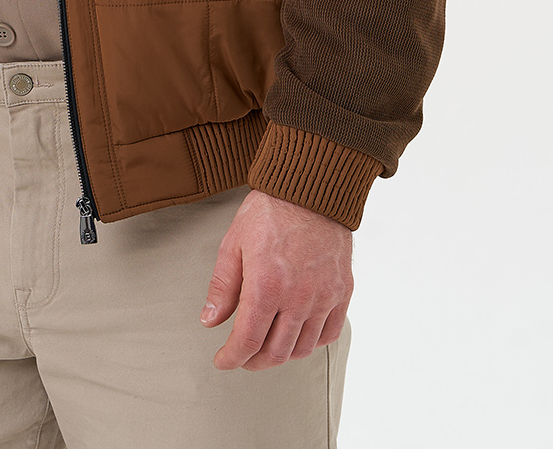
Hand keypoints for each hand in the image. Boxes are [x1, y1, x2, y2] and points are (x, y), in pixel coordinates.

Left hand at [200, 189, 352, 369]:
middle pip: (275, 352)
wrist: (311, 189)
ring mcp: (324, 297)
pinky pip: (329, 334)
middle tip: (242, 357)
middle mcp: (298, 297)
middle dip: (253, 362)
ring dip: (280, 355)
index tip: (223, 360)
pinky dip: (311, 343)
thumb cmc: (270, 211)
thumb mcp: (234, 243)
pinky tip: (297, 334)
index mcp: (267, 285)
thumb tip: (210, 321)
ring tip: (266, 346)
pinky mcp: (342, 292)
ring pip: (302, 348)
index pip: (247, 341)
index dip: (231, 358)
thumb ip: (222, 286)